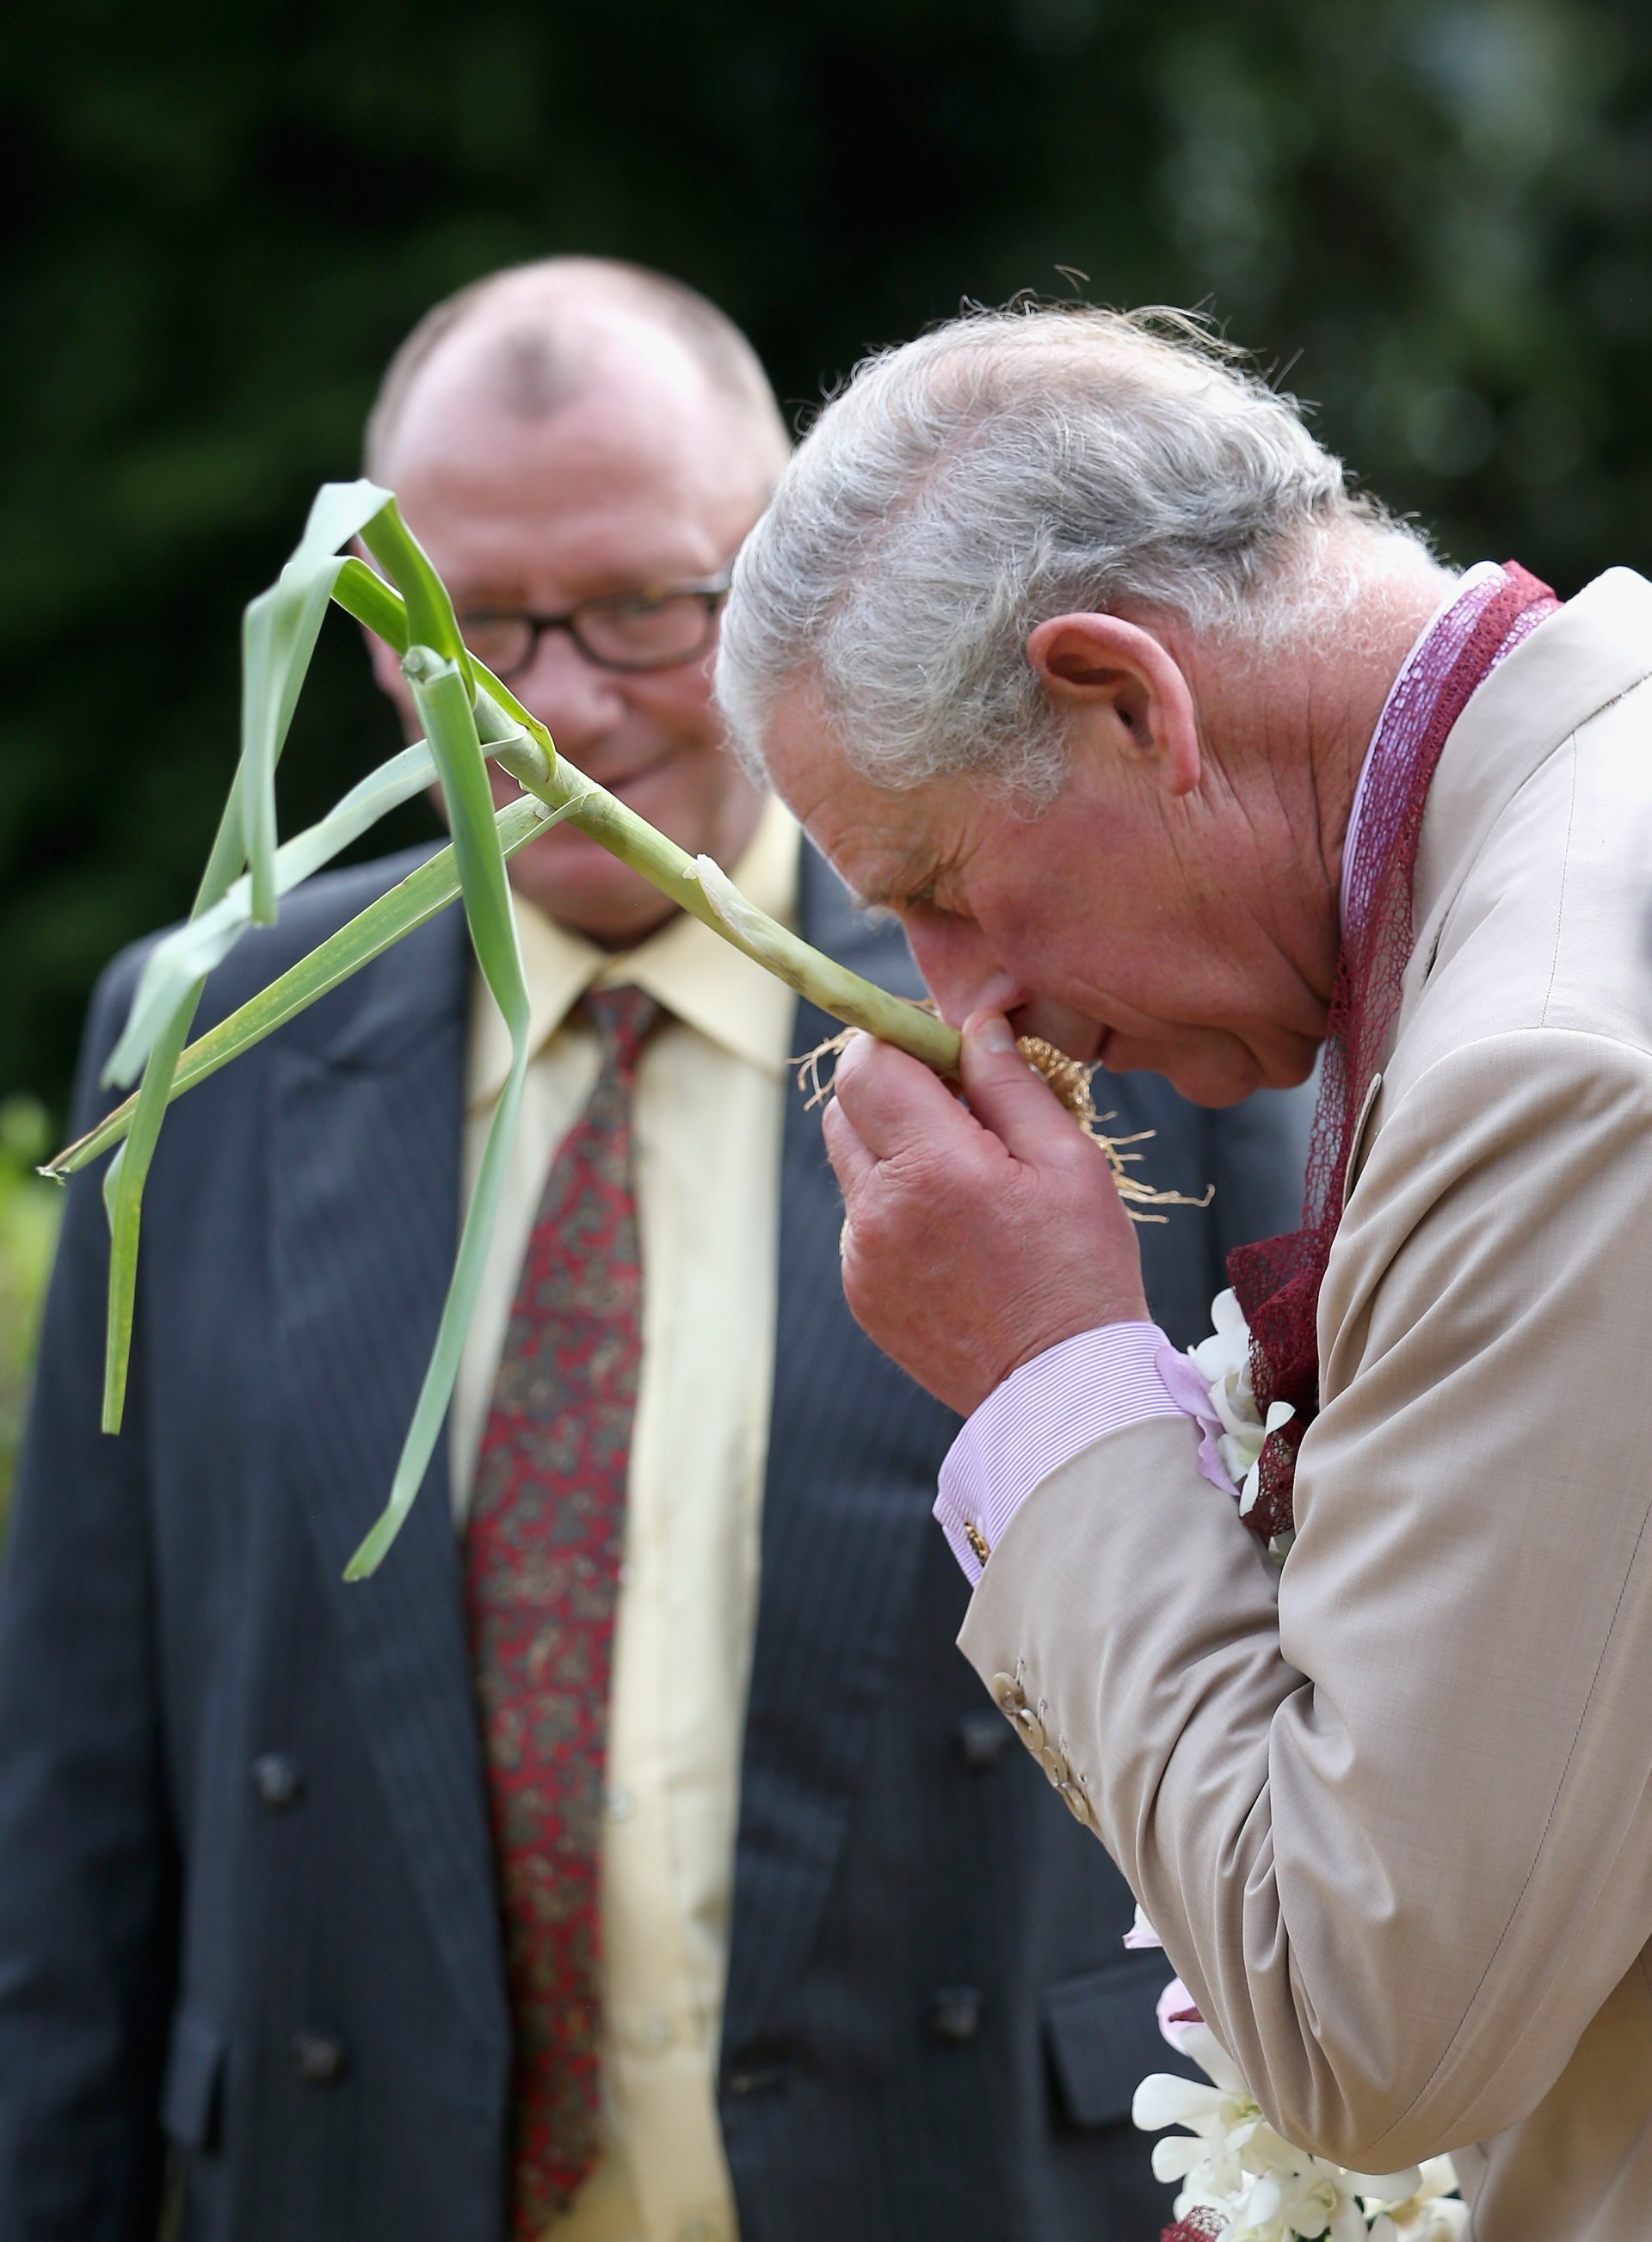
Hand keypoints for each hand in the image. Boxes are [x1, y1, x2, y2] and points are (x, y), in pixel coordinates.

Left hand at [824, 1012, 1150, 1416]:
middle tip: (960, 1112)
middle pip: (844, 1107)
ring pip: (852, 1165)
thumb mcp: (1069, 1162)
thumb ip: (1011, 1085)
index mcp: (931, 1166)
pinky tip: (956, 1236)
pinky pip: (862, 1222)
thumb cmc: (1080, 1272)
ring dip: (894, 1151)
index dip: (899, 1042)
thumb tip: (975, 1029)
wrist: (1064, 1392)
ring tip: (966, 1183)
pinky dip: (896, 1209)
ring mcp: (861, 1256)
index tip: (943, 1054)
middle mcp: (878, 1208)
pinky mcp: (861, 1293)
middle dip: (891, 1091)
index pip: (866, 1063)